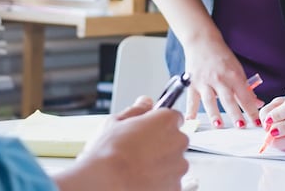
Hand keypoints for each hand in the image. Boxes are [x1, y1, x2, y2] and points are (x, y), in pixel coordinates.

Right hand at [56, 96, 188, 190]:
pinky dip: (161, 181)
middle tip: (139, 151)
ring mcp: (178, 166)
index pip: (174, 117)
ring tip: (138, 168)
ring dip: (162, 164)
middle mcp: (178, 141)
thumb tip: (146, 102)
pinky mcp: (176, 186)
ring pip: (174, 162)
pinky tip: (142, 179)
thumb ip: (136, 110)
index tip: (150, 130)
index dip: (160, 124)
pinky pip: (171, 181)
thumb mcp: (115, 122)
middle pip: (176, 140)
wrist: (106, 183)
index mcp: (166, 121)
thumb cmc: (108, 153)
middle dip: (162, 144)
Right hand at [181, 36, 263, 128]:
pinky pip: (191, 99)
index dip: (252, 110)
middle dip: (235, 113)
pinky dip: (190, 111)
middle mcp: (219, 79)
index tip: (258, 122)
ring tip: (219, 125)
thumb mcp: (237, 69)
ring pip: (210, 100)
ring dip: (214, 113)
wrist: (201, 41)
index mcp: (233, 75)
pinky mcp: (192, 84)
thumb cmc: (221, 55)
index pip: (245, 96)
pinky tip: (191, 120)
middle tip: (241, 126)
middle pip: (228, 99)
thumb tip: (256, 103)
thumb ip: (245, 88)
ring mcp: (204, 82)